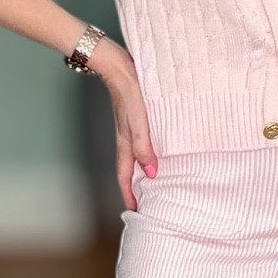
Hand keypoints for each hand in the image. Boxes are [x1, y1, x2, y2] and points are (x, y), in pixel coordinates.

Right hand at [89, 39, 157, 211]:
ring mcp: (130, 129)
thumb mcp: (138, 121)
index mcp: (125, 144)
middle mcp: (126, 139)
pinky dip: (148, 153)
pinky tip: (159, 150)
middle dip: (137, 188)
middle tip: (149, 202)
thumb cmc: (128, 92)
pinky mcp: (136, 118)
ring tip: (156, 183)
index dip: (130, 195)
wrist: (118, 65)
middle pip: (131, 170)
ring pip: (137, 157)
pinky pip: (142, 142)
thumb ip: (144, 146)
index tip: (136, 211)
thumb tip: (152, 173)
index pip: (126, 176)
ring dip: (143, 171)